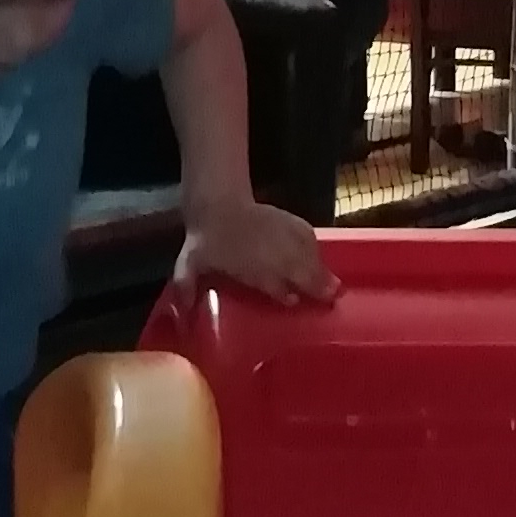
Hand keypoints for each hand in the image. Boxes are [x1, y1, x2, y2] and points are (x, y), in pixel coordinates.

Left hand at [168, 194, 338, 313]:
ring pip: (306, 253)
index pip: (271, 281)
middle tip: (333, 297)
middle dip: (315, 284)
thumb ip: (187, 287)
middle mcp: (268, 250)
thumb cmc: (206, 241)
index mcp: (246, 262)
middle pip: (297, 269)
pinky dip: (315, 249)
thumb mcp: (190, 264)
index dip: (283, 292)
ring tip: (335, 287)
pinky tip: (320, 259)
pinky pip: (307, 236)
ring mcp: (280, 234)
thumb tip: (180, 313)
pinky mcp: (288, 221)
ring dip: (320, 270)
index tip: (292, 300)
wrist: (218, 203)